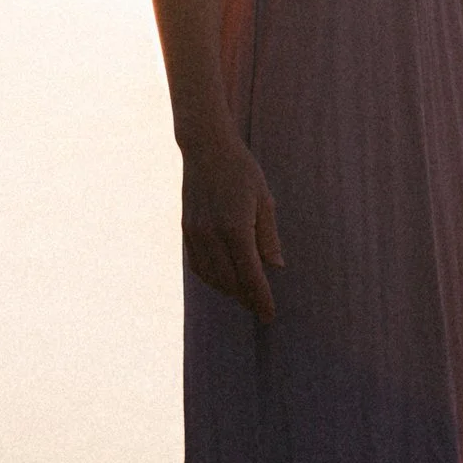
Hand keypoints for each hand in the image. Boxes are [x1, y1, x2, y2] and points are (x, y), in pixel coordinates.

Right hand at [182, 136, 282, 320]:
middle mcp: (211, 235)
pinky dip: (212, 278)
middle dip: (246, 298)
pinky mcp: (186, 230)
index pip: (250, 275)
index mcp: (235, 227)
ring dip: (228, 290)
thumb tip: (275, 266)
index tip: (269, 315)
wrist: (205, 148)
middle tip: (261, 309)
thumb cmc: (241, 170)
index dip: (260, 298)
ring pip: (211, 276)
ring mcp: (195, 234)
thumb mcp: (263, 199)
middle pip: (229, 281)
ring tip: (245, 296)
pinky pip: (198, 265)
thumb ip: (268, 236)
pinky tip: (224, 280)